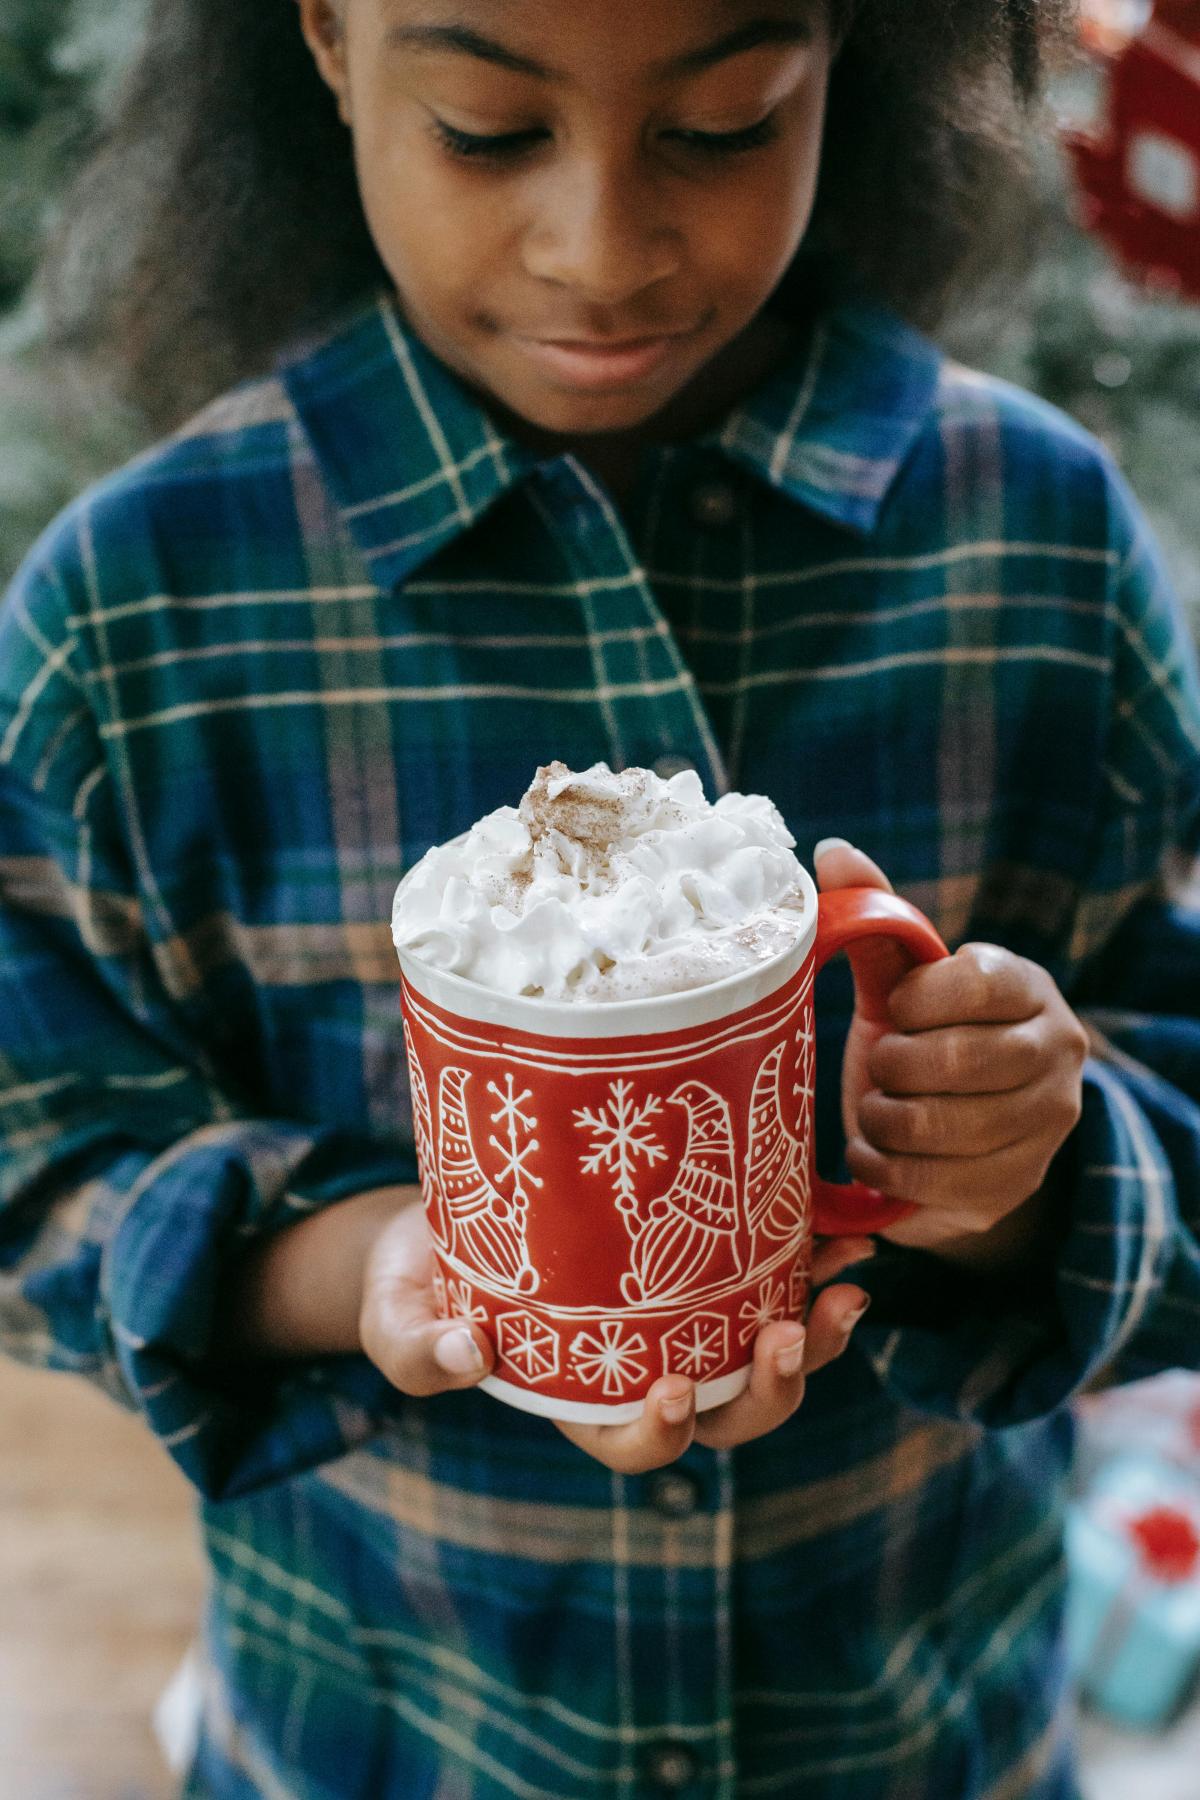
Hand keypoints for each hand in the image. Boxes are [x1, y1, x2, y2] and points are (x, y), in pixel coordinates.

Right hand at [361, 1204, 872, 1472]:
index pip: (636, 1444)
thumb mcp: (396, 1318)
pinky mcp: (703, 1262)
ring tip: (848, 1283)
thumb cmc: (416, 1287)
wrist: (442, 1219)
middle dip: (774, 1386)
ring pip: (768, 1353)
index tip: (677, 1390)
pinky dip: (811, 1259)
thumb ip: (415, 1349)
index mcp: (580, 1403)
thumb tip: (463, 1356)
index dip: (665, 1433)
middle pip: (730, 1413)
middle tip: (789, 1332)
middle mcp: (644, 1372)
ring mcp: (682, 1320)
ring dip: (816, 1331)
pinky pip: (770, 1277)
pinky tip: (843, 1226)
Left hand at [815, 841, 1088, 1267]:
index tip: (892, 1011)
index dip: (915, 1001)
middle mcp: (1059, 1050)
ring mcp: (1047, 1123)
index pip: (974, 982)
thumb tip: (832, 852)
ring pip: (944, 1126)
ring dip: (884, 1121)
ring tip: (873, 1112)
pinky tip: (874, 1153)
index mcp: (1028, 986)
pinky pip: (937, 1182)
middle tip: (878, 1068)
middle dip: (893, 1068)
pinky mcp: (1018, 1185)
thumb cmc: (921, 1038)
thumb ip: (875, 921)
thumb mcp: (900, 983)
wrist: (953, 1134)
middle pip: (957, 1061)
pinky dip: (887, 1169)